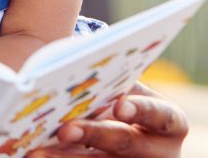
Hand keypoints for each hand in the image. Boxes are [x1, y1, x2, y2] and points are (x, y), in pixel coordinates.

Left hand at [27, 83, 186, 157]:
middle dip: (94, 134)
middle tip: (65, 130)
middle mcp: (159, 151)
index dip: (141, 109)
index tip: (119, 105)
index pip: (161, 115)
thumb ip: (116, 84)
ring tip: (38, 152)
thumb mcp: (132, 96)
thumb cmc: (131, 107)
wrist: (137, 139)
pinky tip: (38, 156)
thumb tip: (78, 60)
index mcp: (170, 122)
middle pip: (126, 143)